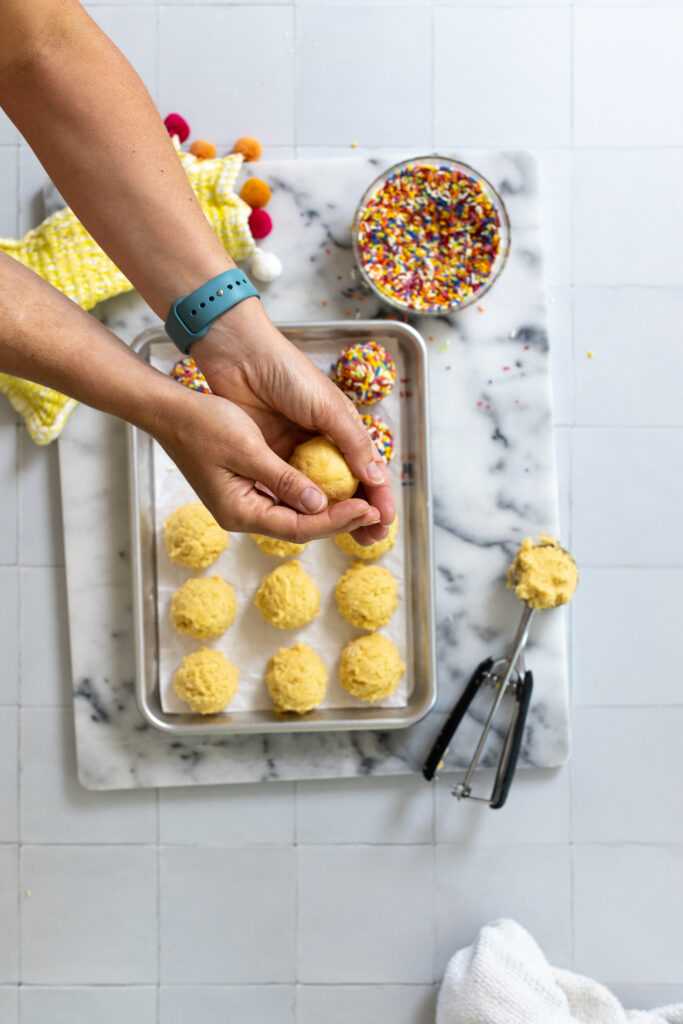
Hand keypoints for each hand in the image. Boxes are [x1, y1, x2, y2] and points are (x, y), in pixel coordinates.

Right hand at [155, 384, 384, 541]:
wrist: (169, 410)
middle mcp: (243, 514)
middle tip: (376, 514)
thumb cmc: (203, 423)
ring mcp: (244, 502)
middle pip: (301, 527)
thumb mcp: (247, 448)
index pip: (299, 527)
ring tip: (364, 507)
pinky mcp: (247, 487)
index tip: (367, 510)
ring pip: (296, 515)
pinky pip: (286, 499)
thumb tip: (319, 504)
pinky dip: (312, 496)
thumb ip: (283, 479)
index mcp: (240, 511)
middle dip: (340, 522)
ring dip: (330, 512)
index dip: (337, 520)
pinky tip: (335, 490)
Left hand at [187, 298, 395, 544]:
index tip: (386, 520)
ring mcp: (293, 453)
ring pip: (318, 494)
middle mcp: (321, 444)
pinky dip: (299, 507)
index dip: (378, 495)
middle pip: (346, 488)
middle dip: (360, 514)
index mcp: (341, 429)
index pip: (367, 469)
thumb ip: (351, 443)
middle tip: (371, 539)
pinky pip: (287, 489)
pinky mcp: (267, 458)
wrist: (239, 356)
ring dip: (331, 517)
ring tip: (347, 539)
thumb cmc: (287, 373)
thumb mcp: (327, 407)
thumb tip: (376, 479)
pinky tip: (309, 525)